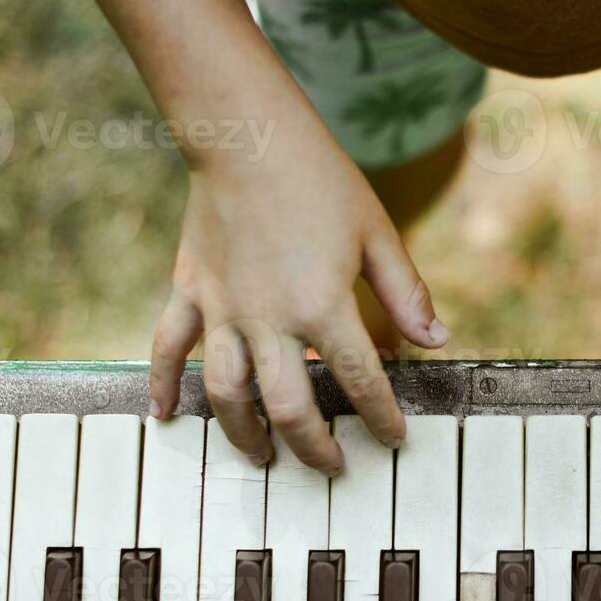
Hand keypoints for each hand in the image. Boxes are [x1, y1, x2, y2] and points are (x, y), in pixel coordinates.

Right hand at [149, 118, 447, 474]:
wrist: (245, 133)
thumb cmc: (319, 178)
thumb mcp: (376, 232)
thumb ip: (405, 293)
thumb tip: (436, 341)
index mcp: (323, 305)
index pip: (361, 381)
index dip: (382, 418)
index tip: (395, 440)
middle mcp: (269, 318)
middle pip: (289, 407)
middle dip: (314, 447)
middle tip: (332, 467)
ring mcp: (223, 308)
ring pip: (227, 393)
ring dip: (245, 434)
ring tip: (263, 458)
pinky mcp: (190, 290)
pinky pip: (168, 348)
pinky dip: (164, 384)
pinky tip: (166, 415)